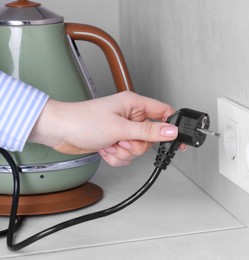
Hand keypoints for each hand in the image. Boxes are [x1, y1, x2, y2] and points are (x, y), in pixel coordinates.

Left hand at [29, 91, 178, 165]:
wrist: (58, 131)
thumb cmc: (82, 120)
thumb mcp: (120, 127)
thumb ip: (149, 131)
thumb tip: (171, 131)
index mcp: (134, 104)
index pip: (163, 112)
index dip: (172, 126)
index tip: (177, 140)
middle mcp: (130, 116)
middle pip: (150, 137)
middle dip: (136, 145)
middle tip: (123, 141)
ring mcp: (122, 130)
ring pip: (138, 149)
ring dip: (124, 152)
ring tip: (110, 144)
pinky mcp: (115, 141)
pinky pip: (126, 156)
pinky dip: (116, 157)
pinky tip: (105, 148)